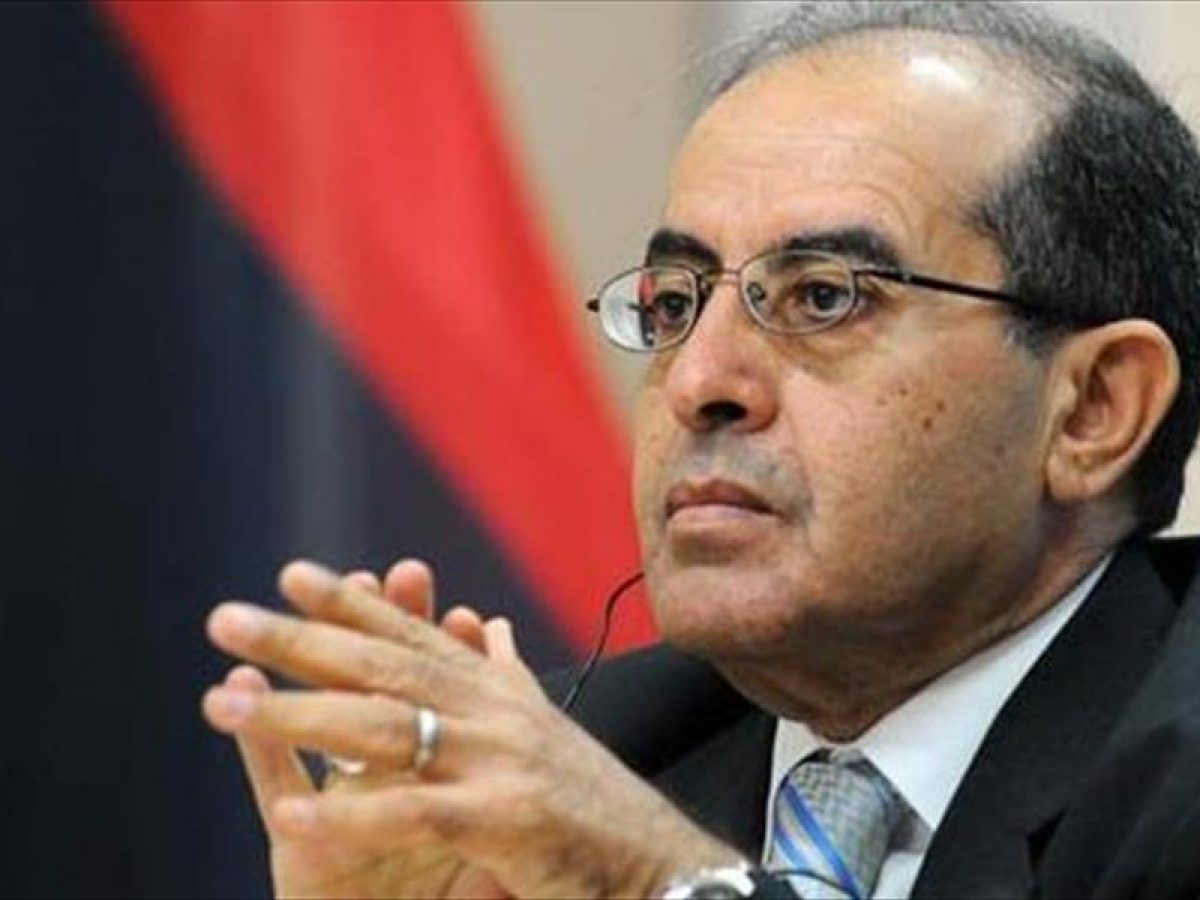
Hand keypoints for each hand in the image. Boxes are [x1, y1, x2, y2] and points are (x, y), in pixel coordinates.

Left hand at [204, 561, 741, 898]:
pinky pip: (414, 813)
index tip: (291, 575)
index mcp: (495, 690)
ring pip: (385, 728)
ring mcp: (499, 759)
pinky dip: (351, 814)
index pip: (412, 634)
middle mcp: (493, 710)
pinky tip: (292, 815)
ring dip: (299, 715)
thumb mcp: (544, 723)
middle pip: (382, 666)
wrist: (659, 856)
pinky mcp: (505, 818)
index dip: (349, 603)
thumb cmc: (592, 796)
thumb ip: (504, 672)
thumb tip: (486, 623)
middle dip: (298, 640)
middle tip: (225, 617)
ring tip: (223, 704)